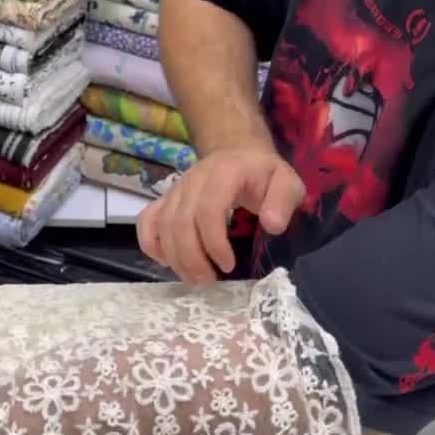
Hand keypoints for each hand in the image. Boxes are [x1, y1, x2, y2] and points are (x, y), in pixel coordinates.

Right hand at [137, 139, 303, 283]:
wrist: (237, 152)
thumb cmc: (262, 174)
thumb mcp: (286, 182)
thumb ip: (283, 201)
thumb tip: (273, 226)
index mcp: (223, 174)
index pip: (208, 210)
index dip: (213, 243)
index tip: (228, 266)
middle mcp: (193, 180)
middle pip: (180, 222)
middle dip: (192, 258)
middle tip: (208, 281)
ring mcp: (175, 190)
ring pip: (163, 226)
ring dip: (175, 258)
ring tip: (194, 279)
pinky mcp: (165, 199)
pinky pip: (147, 220)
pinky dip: (150, 243)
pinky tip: (166, 262)